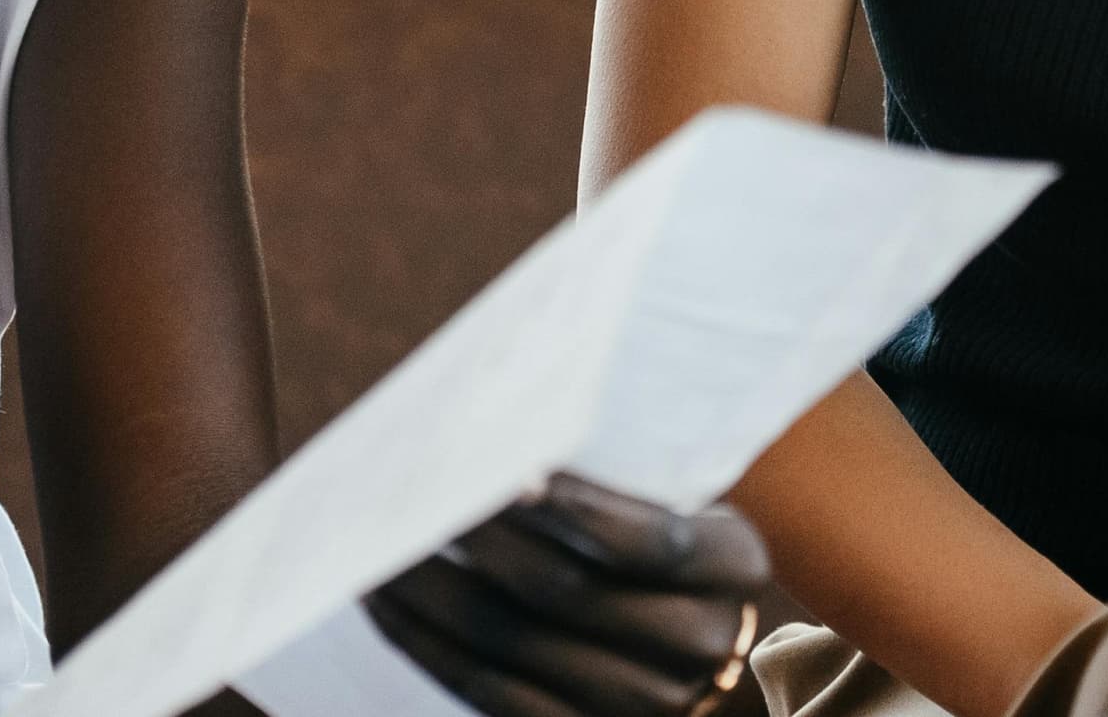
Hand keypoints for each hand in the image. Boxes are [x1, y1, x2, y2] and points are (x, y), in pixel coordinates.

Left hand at [364, 472, 773, 716]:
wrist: (700, 656)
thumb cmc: (671, 546)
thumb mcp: (684, 502)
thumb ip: (619, 473)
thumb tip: (503, 418)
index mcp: (731, 566)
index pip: (649, 539)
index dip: (575, 506)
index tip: (507, 467)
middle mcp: (696, 645)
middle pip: (564, 591)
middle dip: (476, 536)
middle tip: (412, 486)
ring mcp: (641, 704)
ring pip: (510, 642)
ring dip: (429, 588)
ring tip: (377, 537)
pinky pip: (487, 690)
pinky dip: (427, 642)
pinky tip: (387, 600)